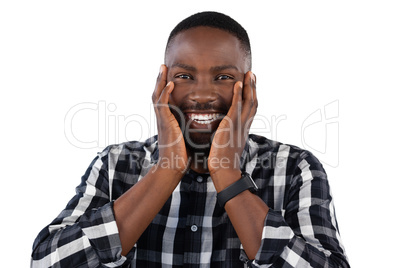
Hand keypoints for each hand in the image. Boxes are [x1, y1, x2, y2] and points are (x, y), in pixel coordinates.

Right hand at [152, 65, 188, 174]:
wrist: (173, 167)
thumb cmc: (181, 154)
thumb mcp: (185, 136)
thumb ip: (188, 127)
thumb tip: (198, 124)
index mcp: (168, 120)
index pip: (164, 99)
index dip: (165, 86)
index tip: (169, 75)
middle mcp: (163, 118)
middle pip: (158, 93)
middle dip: (159, 79)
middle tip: (162, 66)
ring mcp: (163, 120)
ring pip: (157, 95)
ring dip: (160, 81)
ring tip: (163, 68)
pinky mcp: (165, 123)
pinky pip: (163, 104)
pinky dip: (166, 93)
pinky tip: (171, 83)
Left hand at [208, 71, 256, 190]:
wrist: (225, 170)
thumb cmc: (223, 161)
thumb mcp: (228, 145)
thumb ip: (228, 136)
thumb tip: (223, 133)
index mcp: (244, 130)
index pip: (251, 110)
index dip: (252, 97)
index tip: (252, 86)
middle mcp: (245, 126)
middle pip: (254, 103)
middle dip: (254, 88)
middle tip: (253, 75)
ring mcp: (239, 125)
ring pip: (249, 102)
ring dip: (249, 87)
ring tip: (249, 75)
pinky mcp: (231, 125)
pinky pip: (236, 106)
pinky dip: (238, 94)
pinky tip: (237, 83)